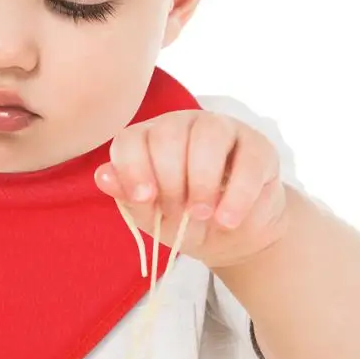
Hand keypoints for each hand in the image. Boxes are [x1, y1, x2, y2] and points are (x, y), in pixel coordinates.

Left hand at [94, 110, 289, 269]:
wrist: (231, 234)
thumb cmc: (182, 219)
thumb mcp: (151, 215)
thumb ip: (129, 196)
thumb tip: (102, 176)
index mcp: (147, 138)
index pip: (130, 139)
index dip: (132, 168)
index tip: (144, 198)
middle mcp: (181, 124)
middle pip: (168, 134)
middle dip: (170, 180)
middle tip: (178, 213)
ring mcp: (220, 128)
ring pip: (207, 136)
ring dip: (202, 181)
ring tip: (201, 215)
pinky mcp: (256, 145)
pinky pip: (248, 159)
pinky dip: (236, 194)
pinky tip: (227, 219)